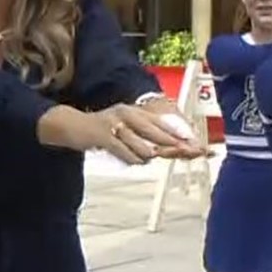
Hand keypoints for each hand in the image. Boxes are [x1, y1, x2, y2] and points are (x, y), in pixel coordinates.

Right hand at [88, 104, 205, 164]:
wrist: (74, 126)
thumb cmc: (105, 130)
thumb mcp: (128, 127)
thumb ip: (148, 134)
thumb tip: (174, 145)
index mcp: (136, 110)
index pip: (163, 122)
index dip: (181, 134)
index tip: (198, 145)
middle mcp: (128, 113)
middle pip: (157, 131)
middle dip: (173, 144)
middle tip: (187, 152)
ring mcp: (116, 123)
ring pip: (142, 145)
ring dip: (146, 155)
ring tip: (144, 157)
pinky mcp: (104, 135)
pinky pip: (125, 151)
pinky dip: (132, 159)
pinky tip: (134, 160)